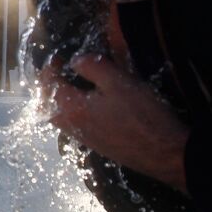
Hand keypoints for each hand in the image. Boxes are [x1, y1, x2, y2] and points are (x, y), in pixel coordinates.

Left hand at [39, 54, 189, 192]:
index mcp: (72, 109)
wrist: (165, 153)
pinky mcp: (98, 145)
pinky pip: (74, 126)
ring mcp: (85, 139)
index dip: (49, 69)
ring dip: (59, 101)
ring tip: (72, 85)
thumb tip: (74, 61)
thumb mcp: (119, 81)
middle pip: (46, 107)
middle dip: (48, 87)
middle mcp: (72, 127)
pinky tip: (90, 104)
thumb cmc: (142, 115)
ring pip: (60, 119)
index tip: (58, 57)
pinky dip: (72, 112)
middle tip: (59, 71)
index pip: (47, 86)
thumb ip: (93, 67)